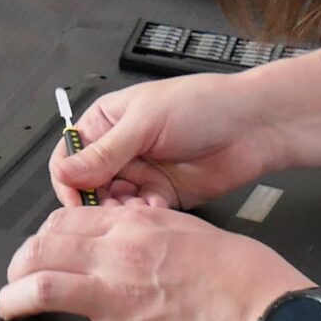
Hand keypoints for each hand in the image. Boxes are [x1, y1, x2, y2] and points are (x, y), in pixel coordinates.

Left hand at [0, 203, 308, 320]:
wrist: (262, 313)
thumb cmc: (240, 272)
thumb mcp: (187, 225)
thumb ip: (145, 224)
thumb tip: (122, 225)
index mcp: (133, 227)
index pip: (64, 221)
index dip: (43, 233)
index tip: (43, 246)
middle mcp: (115, 258)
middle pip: (41, 250)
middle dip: (18, 264)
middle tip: (16, 277)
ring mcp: (116, 300)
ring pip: (41, 290)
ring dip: (14, 299)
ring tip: (10, 309)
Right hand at [47, 74, 289, 210]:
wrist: (253, 125)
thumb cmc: (204, 104)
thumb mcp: (146, 121)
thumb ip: (106, 151)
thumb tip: (67, 171)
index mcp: (107, 122)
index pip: (70, 156)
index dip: (69, 179)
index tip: (76, 198)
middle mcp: (120, 149)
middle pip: (88, 185)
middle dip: (96, 200)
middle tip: (110, 207)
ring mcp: (141, 173)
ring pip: (113, 203)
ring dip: (121, 211)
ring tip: (137, 206)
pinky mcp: (162, 194)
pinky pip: (141, 213)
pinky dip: (144, 216)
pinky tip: (158, 206)